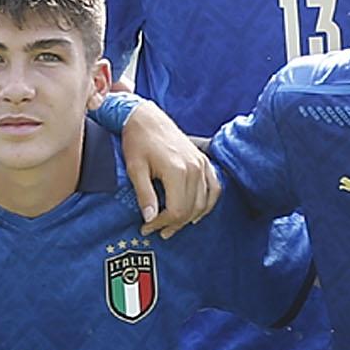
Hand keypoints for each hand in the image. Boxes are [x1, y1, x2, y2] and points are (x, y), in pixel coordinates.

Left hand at [118, 103, 219, 234]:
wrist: (147, 118)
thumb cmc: (138, 141)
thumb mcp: (135, 168)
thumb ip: (144, 194)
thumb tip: (149, 218)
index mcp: (177, 171)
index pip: (175, 210)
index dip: (161, 224)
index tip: (146, 228)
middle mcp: (194, 168)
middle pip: (190, 209)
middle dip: (173, 224)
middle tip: (157, 231)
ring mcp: (202, 165)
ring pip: (203, 203)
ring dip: (189, 218)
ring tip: (173, 226)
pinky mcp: (204, 162)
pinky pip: (214, 189)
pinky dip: (207, 204)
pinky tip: (196, 213)